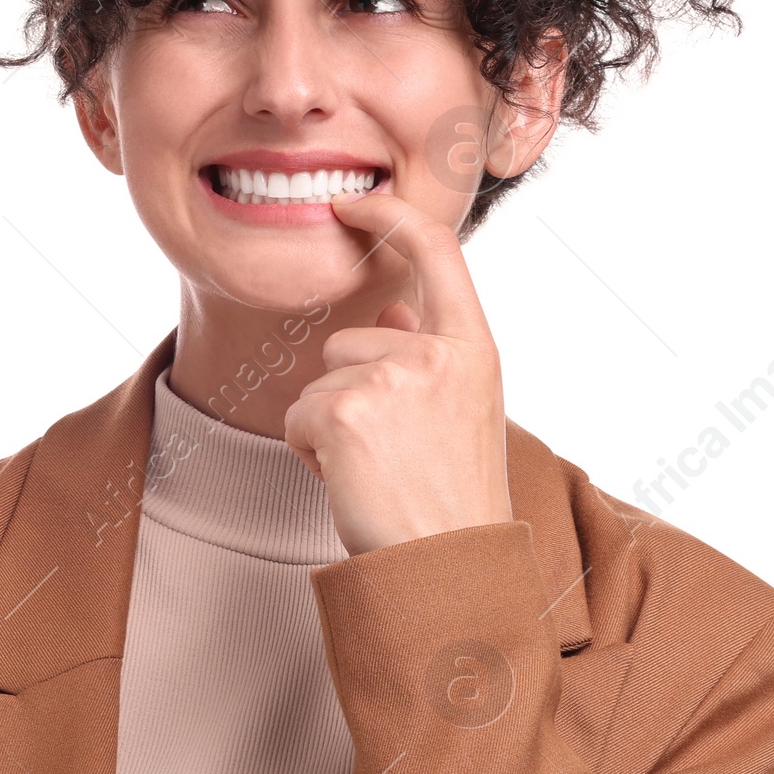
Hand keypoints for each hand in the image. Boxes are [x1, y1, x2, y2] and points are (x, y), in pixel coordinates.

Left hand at [282, 190, 511, 554]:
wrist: (448, 571)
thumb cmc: (452, 500)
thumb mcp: (463, 411)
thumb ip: (430, 352)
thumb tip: (396, 306)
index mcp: (475, 347)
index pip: (436, 249)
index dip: (389, 215)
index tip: (352, 202)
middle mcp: (437, 352)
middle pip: (349, 337)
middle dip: (349, 391)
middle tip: (392, 454)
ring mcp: (391, 378)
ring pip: (319, 379)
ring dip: (329, 425)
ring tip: (376, 470)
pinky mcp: (344, 410)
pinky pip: (298, 415)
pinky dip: (309, 452)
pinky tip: (351, 481)